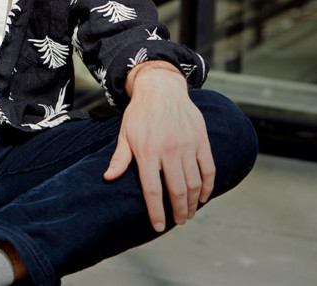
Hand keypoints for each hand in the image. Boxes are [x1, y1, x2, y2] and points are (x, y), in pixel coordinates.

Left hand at [103, 61, 214, 232]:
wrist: (161, 89)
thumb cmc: (140, 114)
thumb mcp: (125, 134)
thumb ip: (120, 158)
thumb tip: (108, 178)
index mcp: (147, 151)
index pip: (153, 189)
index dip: (156, 211)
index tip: (159, 226)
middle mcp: (168, 150)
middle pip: (177, 190)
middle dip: (179, 211)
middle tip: (178, 222)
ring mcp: (187, 145)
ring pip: (194, 182)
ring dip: (193, 202)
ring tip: (189, 213)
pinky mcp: (201, 140)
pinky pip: (208, 168)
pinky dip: (208, 186)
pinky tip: (203, 196)